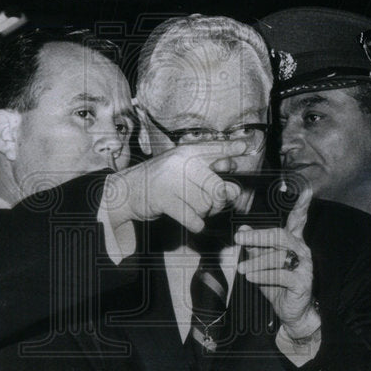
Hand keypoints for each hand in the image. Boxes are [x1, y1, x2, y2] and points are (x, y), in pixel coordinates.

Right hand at [104, 140, 247, 232]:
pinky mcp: (163, 199)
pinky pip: (193, 218)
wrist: (126, 191)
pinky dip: (196, 224)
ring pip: (206, 205)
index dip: (231, 148)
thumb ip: (210, 176)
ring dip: (204, 213)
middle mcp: (181, 162)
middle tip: (212, 205)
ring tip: (193, 209)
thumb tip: (234, 190)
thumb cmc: (161, 182)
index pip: (215, 148)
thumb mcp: (183, 171)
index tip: (245, 146)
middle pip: (217, 187)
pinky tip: (191, 221)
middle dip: (219, 202)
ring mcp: (171, 180)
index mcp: (187, 152)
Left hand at [235, 183, 318, 338]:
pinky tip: (251, 277)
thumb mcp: (262, 263)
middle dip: (258, 236)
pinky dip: (263, 275)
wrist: (291, 312)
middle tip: (238, 239)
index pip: (298, 221)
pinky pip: (281, 275)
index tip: (308, 191)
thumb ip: (254, 247)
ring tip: (241, 268)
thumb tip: (242, 229)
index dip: (302, 206)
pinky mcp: (302, 283)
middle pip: (280, 236)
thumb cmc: (277, 285)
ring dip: (256, 261)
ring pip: (278, 256)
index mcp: (294, 242)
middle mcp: (301, 251)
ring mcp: (304, 267)